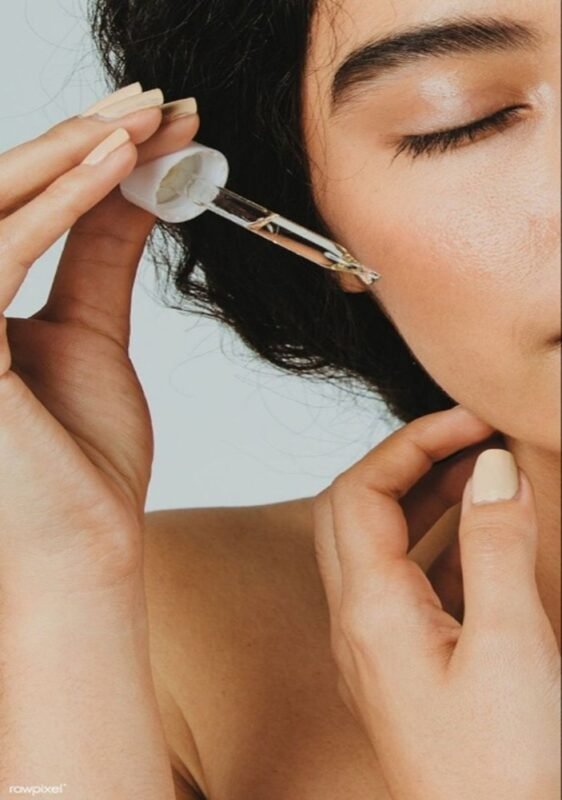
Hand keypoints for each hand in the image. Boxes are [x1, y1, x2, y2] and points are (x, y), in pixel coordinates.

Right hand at [0, 88, 199, 596]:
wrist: (86, 545)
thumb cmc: (85, 457)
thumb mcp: (94, 332)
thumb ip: (100, 252)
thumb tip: (133, 178)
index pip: (13, 203)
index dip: (74, 151)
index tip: (148, 119)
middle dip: (75, 135)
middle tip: (153, 101)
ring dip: (69, 151)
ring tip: (146, 120)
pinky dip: (57, 201)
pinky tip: (117, 164)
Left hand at [313, 405, 560, 799]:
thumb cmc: (502, 770)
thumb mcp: (512, 646)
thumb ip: (495, 545)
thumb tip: (491, 465)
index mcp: (370, 610)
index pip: (360, 489)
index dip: (411, 441)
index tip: (470, 419)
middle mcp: (357, 623)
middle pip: (354, 509)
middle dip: (408, 460)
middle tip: (470, 437)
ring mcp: (374, 647)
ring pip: (378, 544)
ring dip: (422, 498)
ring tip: (480, 472)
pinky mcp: (400, 666)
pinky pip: (405, 583)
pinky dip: (437, 544)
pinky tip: (478, 538)